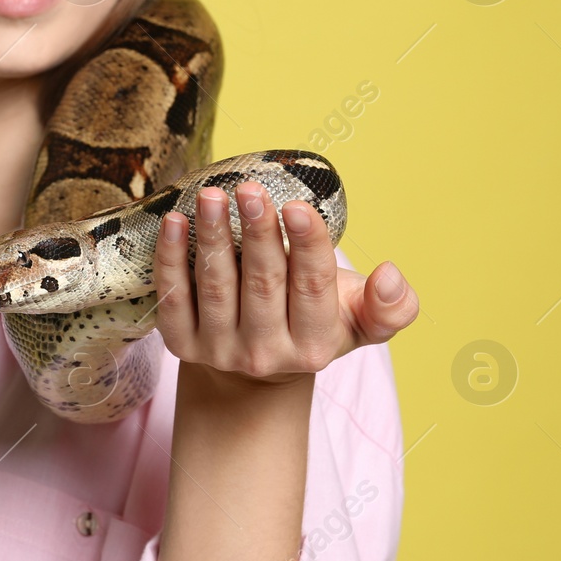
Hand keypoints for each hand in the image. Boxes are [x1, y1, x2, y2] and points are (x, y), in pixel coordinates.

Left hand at [153, 182, 418, 384]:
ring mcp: (220, 350)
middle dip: (257, 233)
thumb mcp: (360, 321)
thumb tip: (390, 274)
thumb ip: (390, 306)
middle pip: (262, 284)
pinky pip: (173, 297)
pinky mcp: (181, 344)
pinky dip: (170, 258)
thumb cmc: (312, 324)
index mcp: (315, 344)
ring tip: (211, 195)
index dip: (306, 245)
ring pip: (215, 287)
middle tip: (250, 189)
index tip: (297, 206)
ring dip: (212, 237)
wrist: (256, 371)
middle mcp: (267, 353)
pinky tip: (174, 222)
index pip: (313, 288)